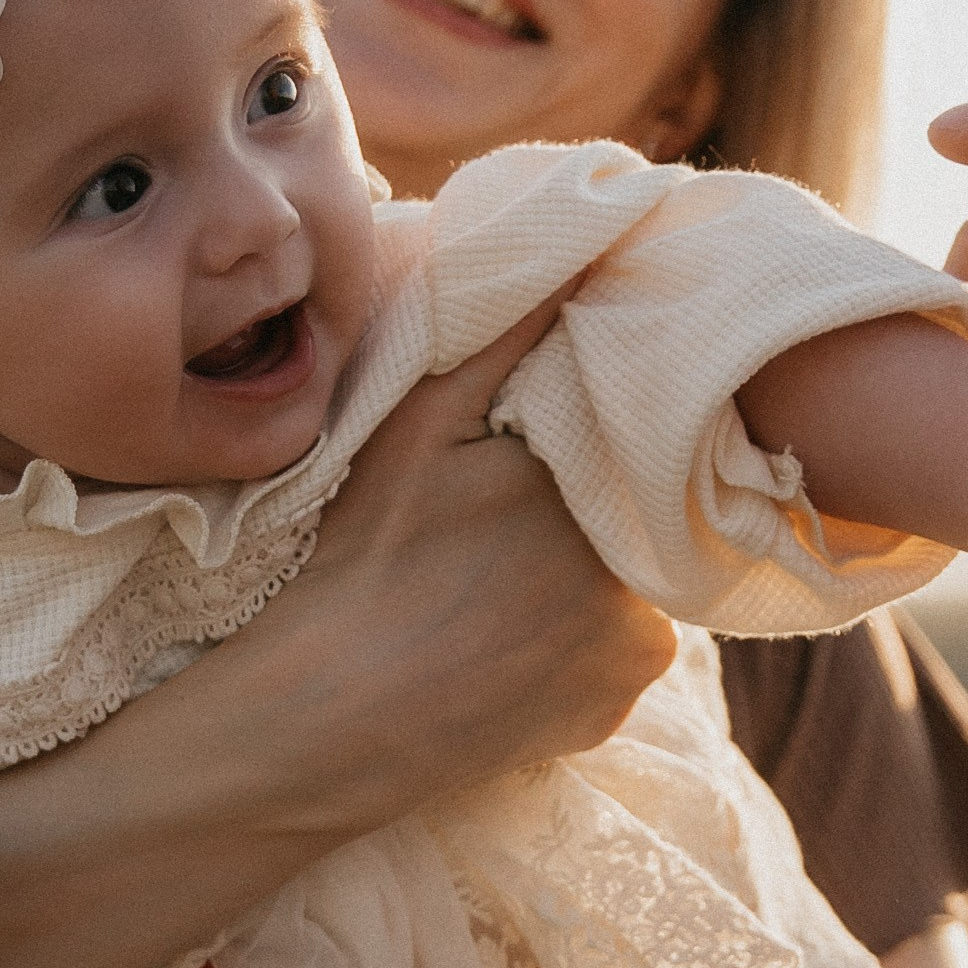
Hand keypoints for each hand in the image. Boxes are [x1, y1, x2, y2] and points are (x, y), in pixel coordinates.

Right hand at [258, 296, 678, 835]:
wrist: (322, 723)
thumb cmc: (361, 563)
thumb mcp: (417, 428)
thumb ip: (505, 334)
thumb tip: (590, 243)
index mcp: (606, 497)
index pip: (644, 448)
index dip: (603, 438)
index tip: (539, 447)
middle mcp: (644, 584)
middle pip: (638, 517)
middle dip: (591, 507)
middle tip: (502, 518)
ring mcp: (632, 661)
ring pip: (629, 588)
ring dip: (587, 577)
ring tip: (495, 579)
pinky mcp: (609, 718)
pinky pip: (612, 659)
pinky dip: (574, 646)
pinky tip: (502, 639)